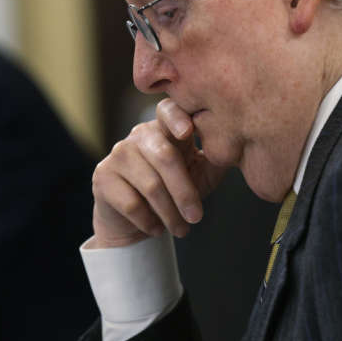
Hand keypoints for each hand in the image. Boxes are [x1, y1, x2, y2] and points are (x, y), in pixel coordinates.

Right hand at [91, 98, 225, 247]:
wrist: (136, 221)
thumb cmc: (175, 192)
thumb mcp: (201, 174)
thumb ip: (217, 157)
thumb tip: (239, 146)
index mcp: (166, 128)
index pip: (168, 110)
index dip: (177, 117)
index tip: (188, 131)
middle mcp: (140, 135)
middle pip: (165, 157)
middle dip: (184, 192)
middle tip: (197, 218)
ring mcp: (119, 153)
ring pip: (150, 185)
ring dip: (170, 213)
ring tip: (182, 230)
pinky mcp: (103, 176)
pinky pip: (131, 203)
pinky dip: (149, 221)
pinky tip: (157, 228)